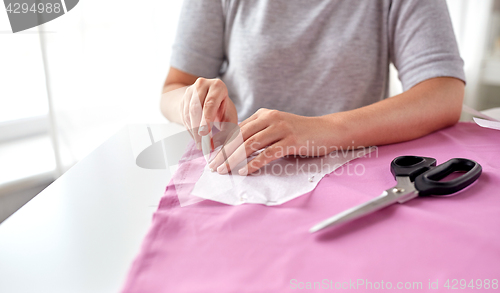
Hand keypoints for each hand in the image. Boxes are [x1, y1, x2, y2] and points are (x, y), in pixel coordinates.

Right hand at [180, 78, 237, 148]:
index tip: (205, 133)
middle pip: (196, 108)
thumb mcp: (229, 118)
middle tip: (203, 144)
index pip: (210, 103)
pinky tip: (196, 138)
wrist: (209, 100)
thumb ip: (227, 131)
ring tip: (200, 145)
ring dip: (194, 131)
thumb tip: (216, 144)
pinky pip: (184, 117)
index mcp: (217, 86)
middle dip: (198, 128)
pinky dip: (190, 130)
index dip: (206, 119)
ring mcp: (190, 91)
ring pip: (188, 113)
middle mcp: (202, 85)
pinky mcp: (183, 100)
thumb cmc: (222, 109)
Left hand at [208, 108, 335, 174]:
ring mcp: (281, 129)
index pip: (238, 130)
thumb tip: (237, 146)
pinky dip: (254, 163)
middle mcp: (270, 118)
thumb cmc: (300, 132)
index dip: (223, 144)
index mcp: (264, 114)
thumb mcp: (276, 127)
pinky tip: (244, 171)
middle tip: (213, 166)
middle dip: (224, 153)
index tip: (212, 157)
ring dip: (235, 159)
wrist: (327, 130)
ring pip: (251, 145)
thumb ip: (259, 132)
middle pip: (241, 137)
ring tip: (224, 170)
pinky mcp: (291, 140)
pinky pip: (268, 153)